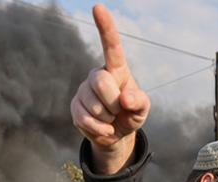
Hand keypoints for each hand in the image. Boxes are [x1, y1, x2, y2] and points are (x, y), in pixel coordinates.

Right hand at [70, 4, 150, 172]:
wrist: (116, 134)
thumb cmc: (131, 114)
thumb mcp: (142, 109)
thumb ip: (140, 102)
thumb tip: (125, 98)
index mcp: (116, 69)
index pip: (111, 46)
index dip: (105, 27)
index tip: (98, 8)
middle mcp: (97, 75)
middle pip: (101, 82)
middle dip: (114, 103)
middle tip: (119, 111)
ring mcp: (84, 90)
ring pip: (93, 104)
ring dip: (108, 118)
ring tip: (111, 119)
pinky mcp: (75, 106)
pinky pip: (84, 118)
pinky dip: (99, 128)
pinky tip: (105, 129)